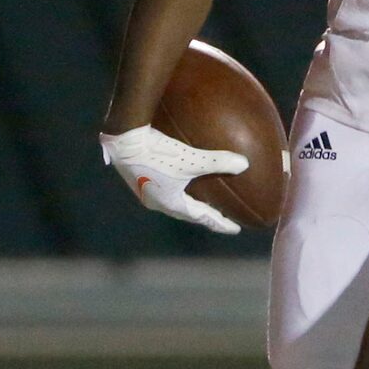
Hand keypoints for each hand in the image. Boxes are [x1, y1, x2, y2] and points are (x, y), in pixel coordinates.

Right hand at [99, 125, 248, 233]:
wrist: (124, 140)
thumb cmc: (158, 153)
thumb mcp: (191, 159)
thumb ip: (217, 162)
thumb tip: (244, 164)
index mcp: (170, 203)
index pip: (202, 218)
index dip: (220, 223)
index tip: (234, 229)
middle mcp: (157, 202)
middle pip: (186, 213)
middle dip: (204, 216)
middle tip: (220, 218)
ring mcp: (145, 190)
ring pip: (173, 202)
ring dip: (189, 204)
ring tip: (202, 202)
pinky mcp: (139, 177)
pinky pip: (164, 188)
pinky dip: (179, 189)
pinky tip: (181, 178)